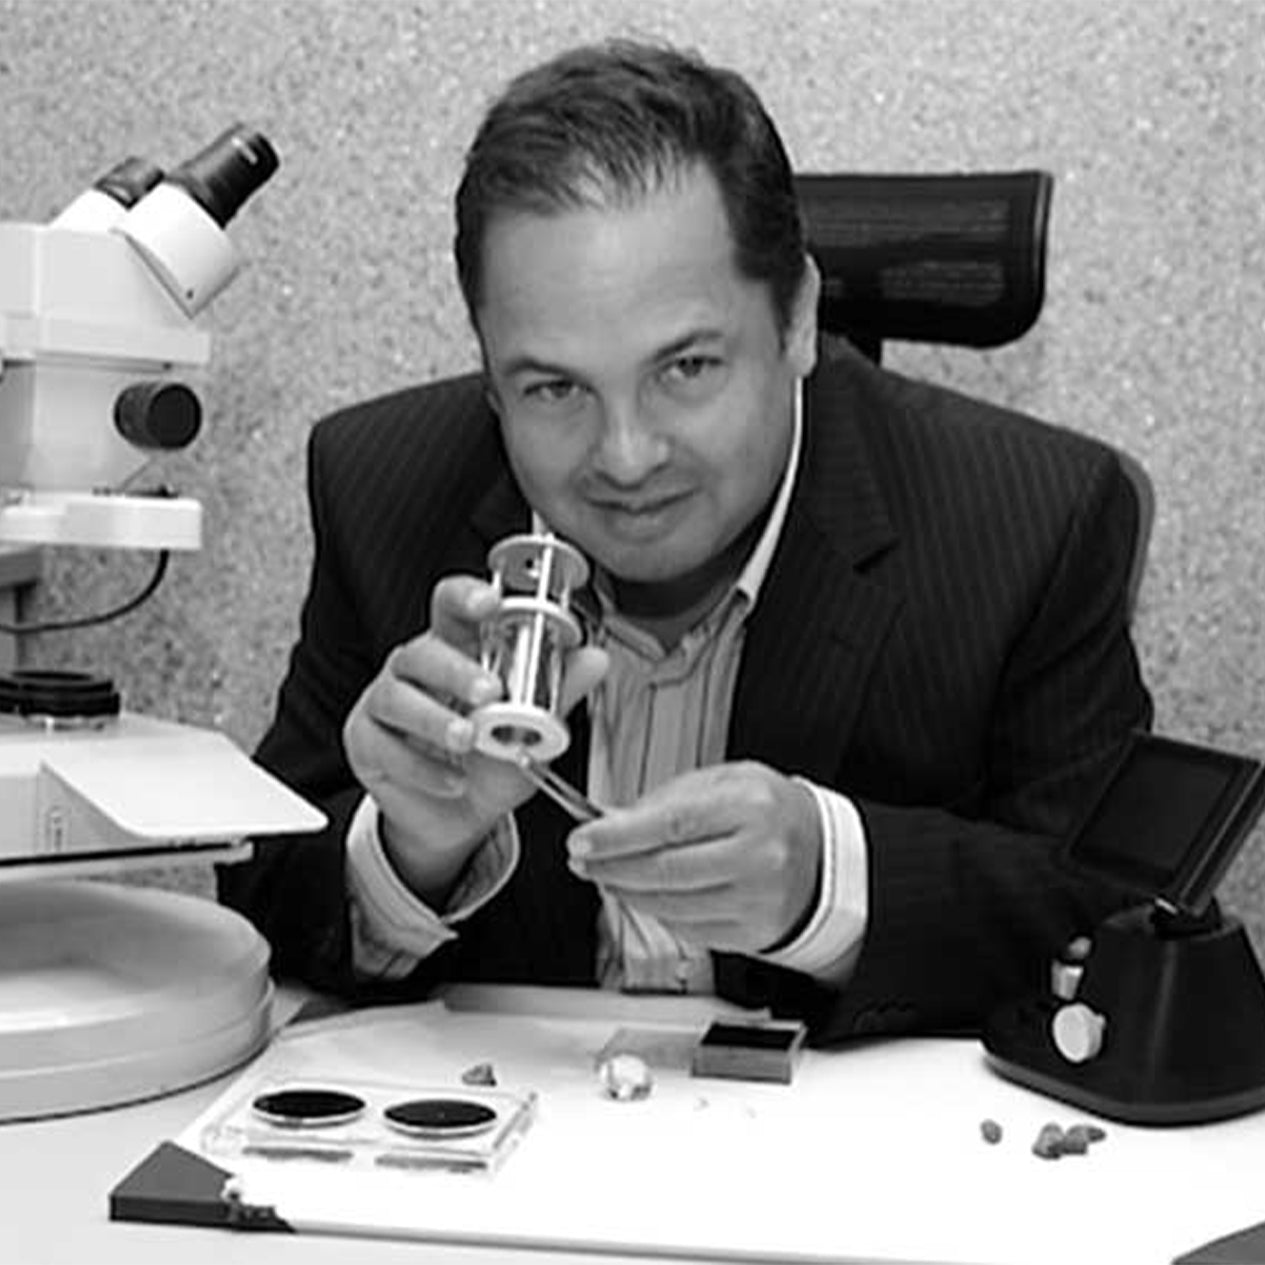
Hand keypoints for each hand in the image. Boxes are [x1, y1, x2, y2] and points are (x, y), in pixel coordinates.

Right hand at [344, 574, 607, 900]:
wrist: (461, 819)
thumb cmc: (491, 762)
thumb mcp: (534, 729)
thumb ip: (559, 692)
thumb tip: (593, 659)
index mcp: (458, 650)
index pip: (452, 606)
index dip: (466, 597)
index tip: (489, 604)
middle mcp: (417, 669)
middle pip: (423, 650)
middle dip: (455, 669)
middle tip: (488, 691)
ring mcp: (387, 702)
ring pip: (396, 696)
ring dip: (435, 718)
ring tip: (466, 738)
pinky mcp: (367, 741)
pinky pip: (383, 746)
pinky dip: (420, 767)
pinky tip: (451, 780)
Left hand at [565, 762, 822, 953]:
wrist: (823, 852)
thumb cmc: (770, 812)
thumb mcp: (726, 781)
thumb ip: (669, 797)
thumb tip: (613, 820)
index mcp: (751, 806)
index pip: (670, 824)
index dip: (618, 836)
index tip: (584, 840)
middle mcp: (758, 855)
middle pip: (665, 870)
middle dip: (612, 867)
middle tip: (584, 860)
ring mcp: (757, 900)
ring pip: (670, 905)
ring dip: (627, 892)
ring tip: (607, 876)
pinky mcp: (753, 932)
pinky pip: (688, 928)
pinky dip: (657, 913)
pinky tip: (644, 895)